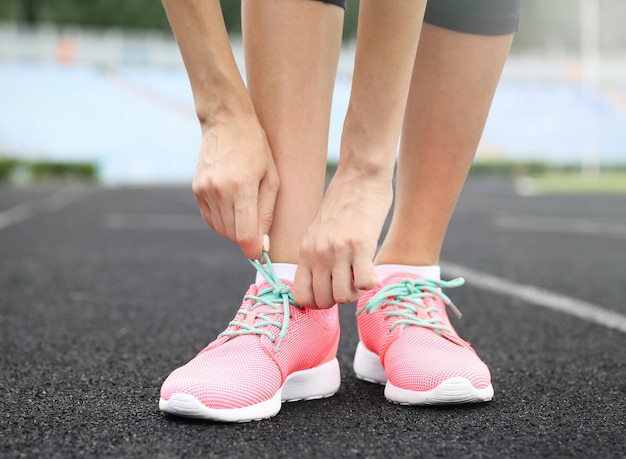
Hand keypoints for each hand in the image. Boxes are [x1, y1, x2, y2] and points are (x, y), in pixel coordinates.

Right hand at [192, 116, 278, 259]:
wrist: (226, 121)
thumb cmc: (256, 148)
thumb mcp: (272, 178)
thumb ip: (266, 213)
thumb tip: (261, 245)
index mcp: (242, 187)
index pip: (244, 234)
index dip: (253, 250)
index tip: (260, 254)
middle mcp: (220, 191)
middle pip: (232, 235)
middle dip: (246, 237)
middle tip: (256, 224)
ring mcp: (204, 190)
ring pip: (220, 229)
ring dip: (234, 228)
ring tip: (244, 207)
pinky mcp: (196, 189)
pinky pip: (209, 219)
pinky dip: (221, 219)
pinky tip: (231, 203)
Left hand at [293, 168, 392, 308]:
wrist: (360, 176)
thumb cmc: (343, 204)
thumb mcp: (318, 230)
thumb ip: (316, 256)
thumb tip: (323, 285)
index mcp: (305, 250)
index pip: (301, 297)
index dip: (318, 302)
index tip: (331, 291)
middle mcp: (318, 252)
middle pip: (324, 300)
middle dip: (339, 299)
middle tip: (350, 282)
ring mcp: (338, 249)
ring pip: (344, 296)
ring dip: (356, 292)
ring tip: (361, 274)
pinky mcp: (361, 244)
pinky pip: (364, 283)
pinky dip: (370, 282)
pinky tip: (372, 267)